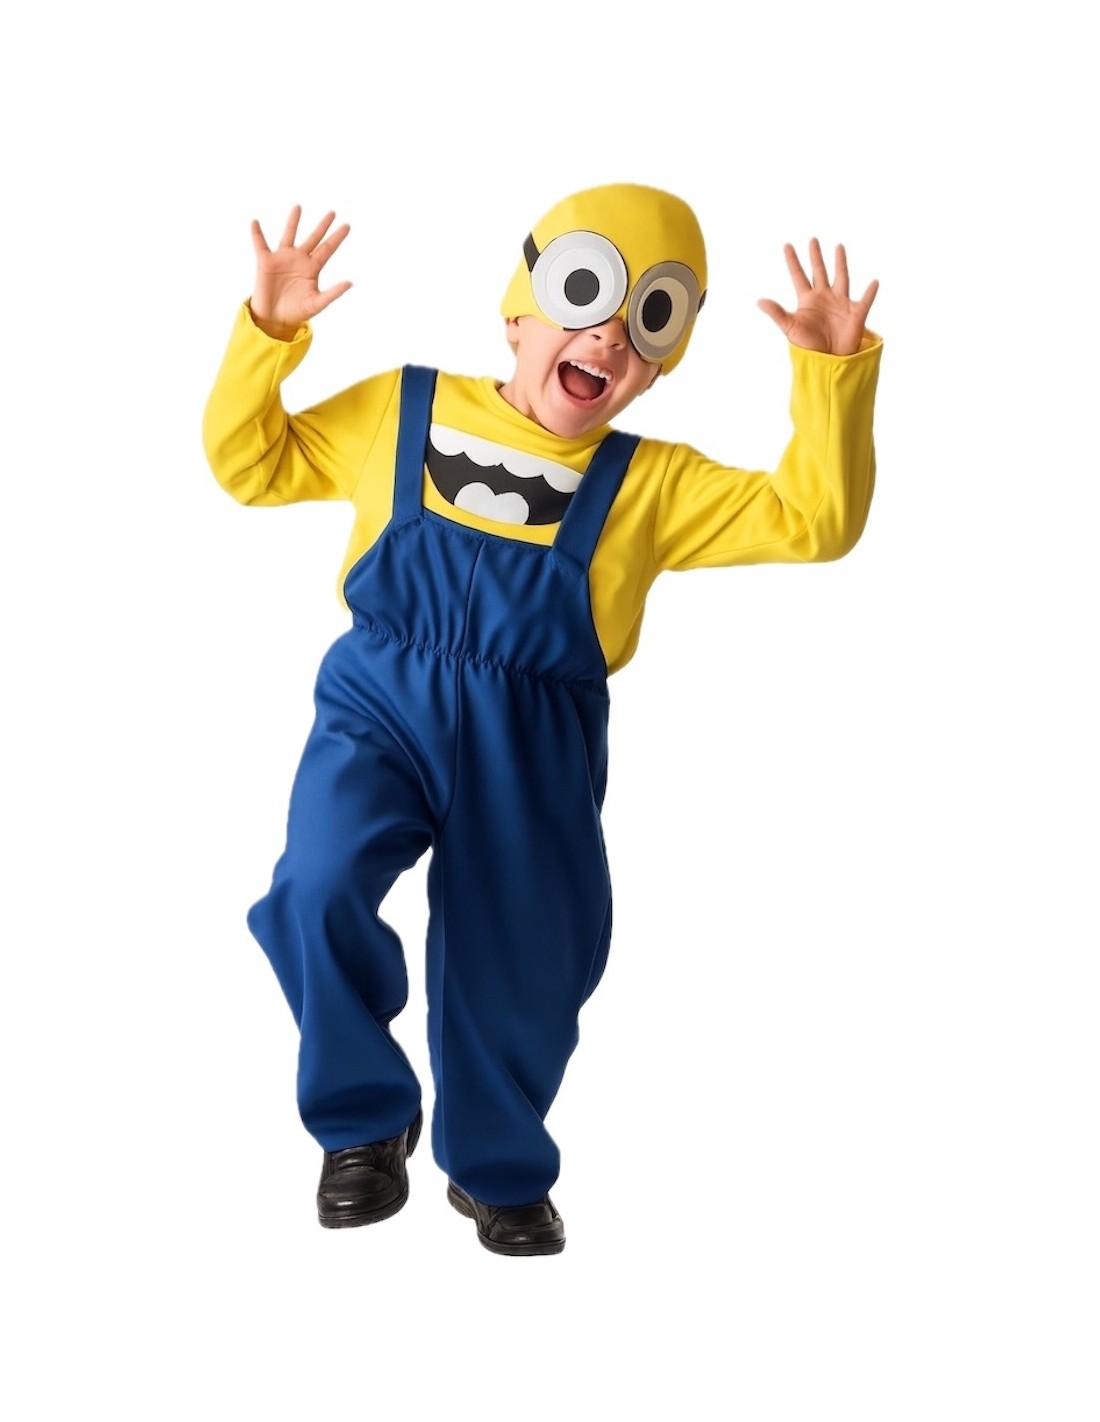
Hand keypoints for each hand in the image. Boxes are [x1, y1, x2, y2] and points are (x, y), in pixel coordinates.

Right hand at [249, 206, 351, 339]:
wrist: (275, 318)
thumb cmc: (297, 311)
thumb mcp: (317, 303)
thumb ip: (333, 293)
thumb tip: (350, 283)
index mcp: (313, 268)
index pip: (327, 249)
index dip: (337, 238)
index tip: (347, 225)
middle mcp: (299, 259)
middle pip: (314, 238)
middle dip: (323, 226)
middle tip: (333, 212)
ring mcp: (283, 258)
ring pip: (289, 234)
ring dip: (293, 221)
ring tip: (298, 207)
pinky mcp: (266, 262)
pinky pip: (260, 244)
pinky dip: (257, 234)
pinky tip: (255, 222)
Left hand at [757, 240, 877, 355]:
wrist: (827, 361)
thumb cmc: (808, 346)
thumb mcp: (790, 327)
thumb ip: (776, 313)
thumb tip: (759, 301)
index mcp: (807, 300)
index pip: (798, 275)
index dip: (792, 261)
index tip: (786, 245)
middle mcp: (824, 297)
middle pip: (819, 271)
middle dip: (815, 256)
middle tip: (812, 240)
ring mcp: (840, 303)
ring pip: (841, 277)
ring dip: (840, 263)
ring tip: (839, 247)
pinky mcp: (855, 313)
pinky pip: (865, 300)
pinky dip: (870, 292)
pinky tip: (874, 282)